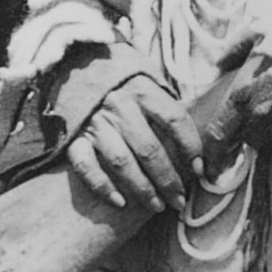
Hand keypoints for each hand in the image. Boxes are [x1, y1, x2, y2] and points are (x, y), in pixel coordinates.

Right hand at [64, 72, 200, 210]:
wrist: (72, 65)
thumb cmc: (118, 76)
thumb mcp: (145, 76)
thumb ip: (164, 102)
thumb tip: (194, 135)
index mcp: (142, 89)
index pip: (175, 121)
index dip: (191, 148)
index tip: (199, 171)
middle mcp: (119, 105)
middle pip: (150, 150)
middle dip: (169, 181)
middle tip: (180, 201)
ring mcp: (94, 122)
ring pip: (122, 163)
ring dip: (142, 189)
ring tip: (157, 206)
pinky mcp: (73, 137)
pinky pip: (86, 167)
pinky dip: (102, 187)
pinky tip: (120, 203)